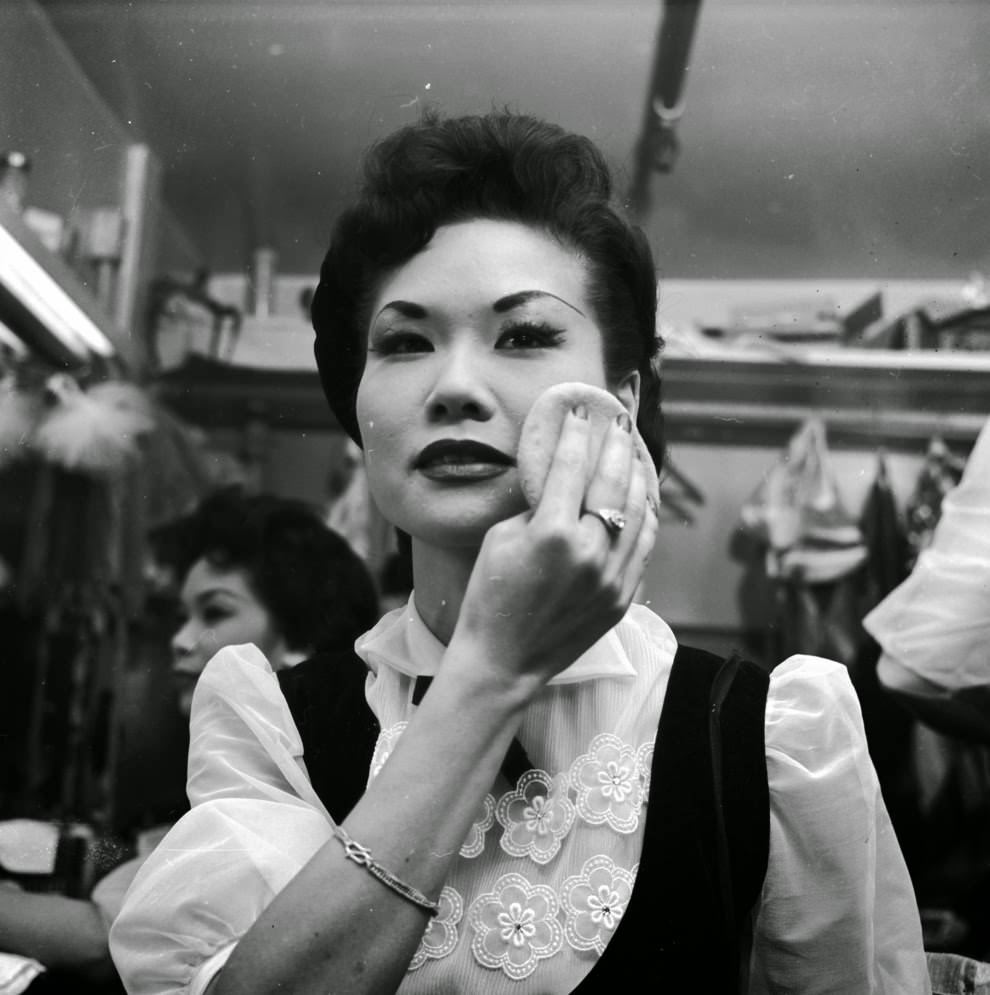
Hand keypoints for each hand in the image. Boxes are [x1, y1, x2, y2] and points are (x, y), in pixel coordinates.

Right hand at [452, 404, 657, 690]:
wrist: (503, 661)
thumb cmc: (490, 597)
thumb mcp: (500, 539)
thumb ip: (535, 506)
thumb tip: (559, 480)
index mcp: (551, 532)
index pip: (570, 465)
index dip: (575, 432)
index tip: (579, 410)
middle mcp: (589, 551)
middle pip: (613, 481)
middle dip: (616, 444)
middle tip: (618, 420)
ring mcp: (611, 576)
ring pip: (638, 511)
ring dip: (637, 476)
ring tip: (634, 453)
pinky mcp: (622, 596)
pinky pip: (644, 545)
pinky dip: (645, 517)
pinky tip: (640, 500)